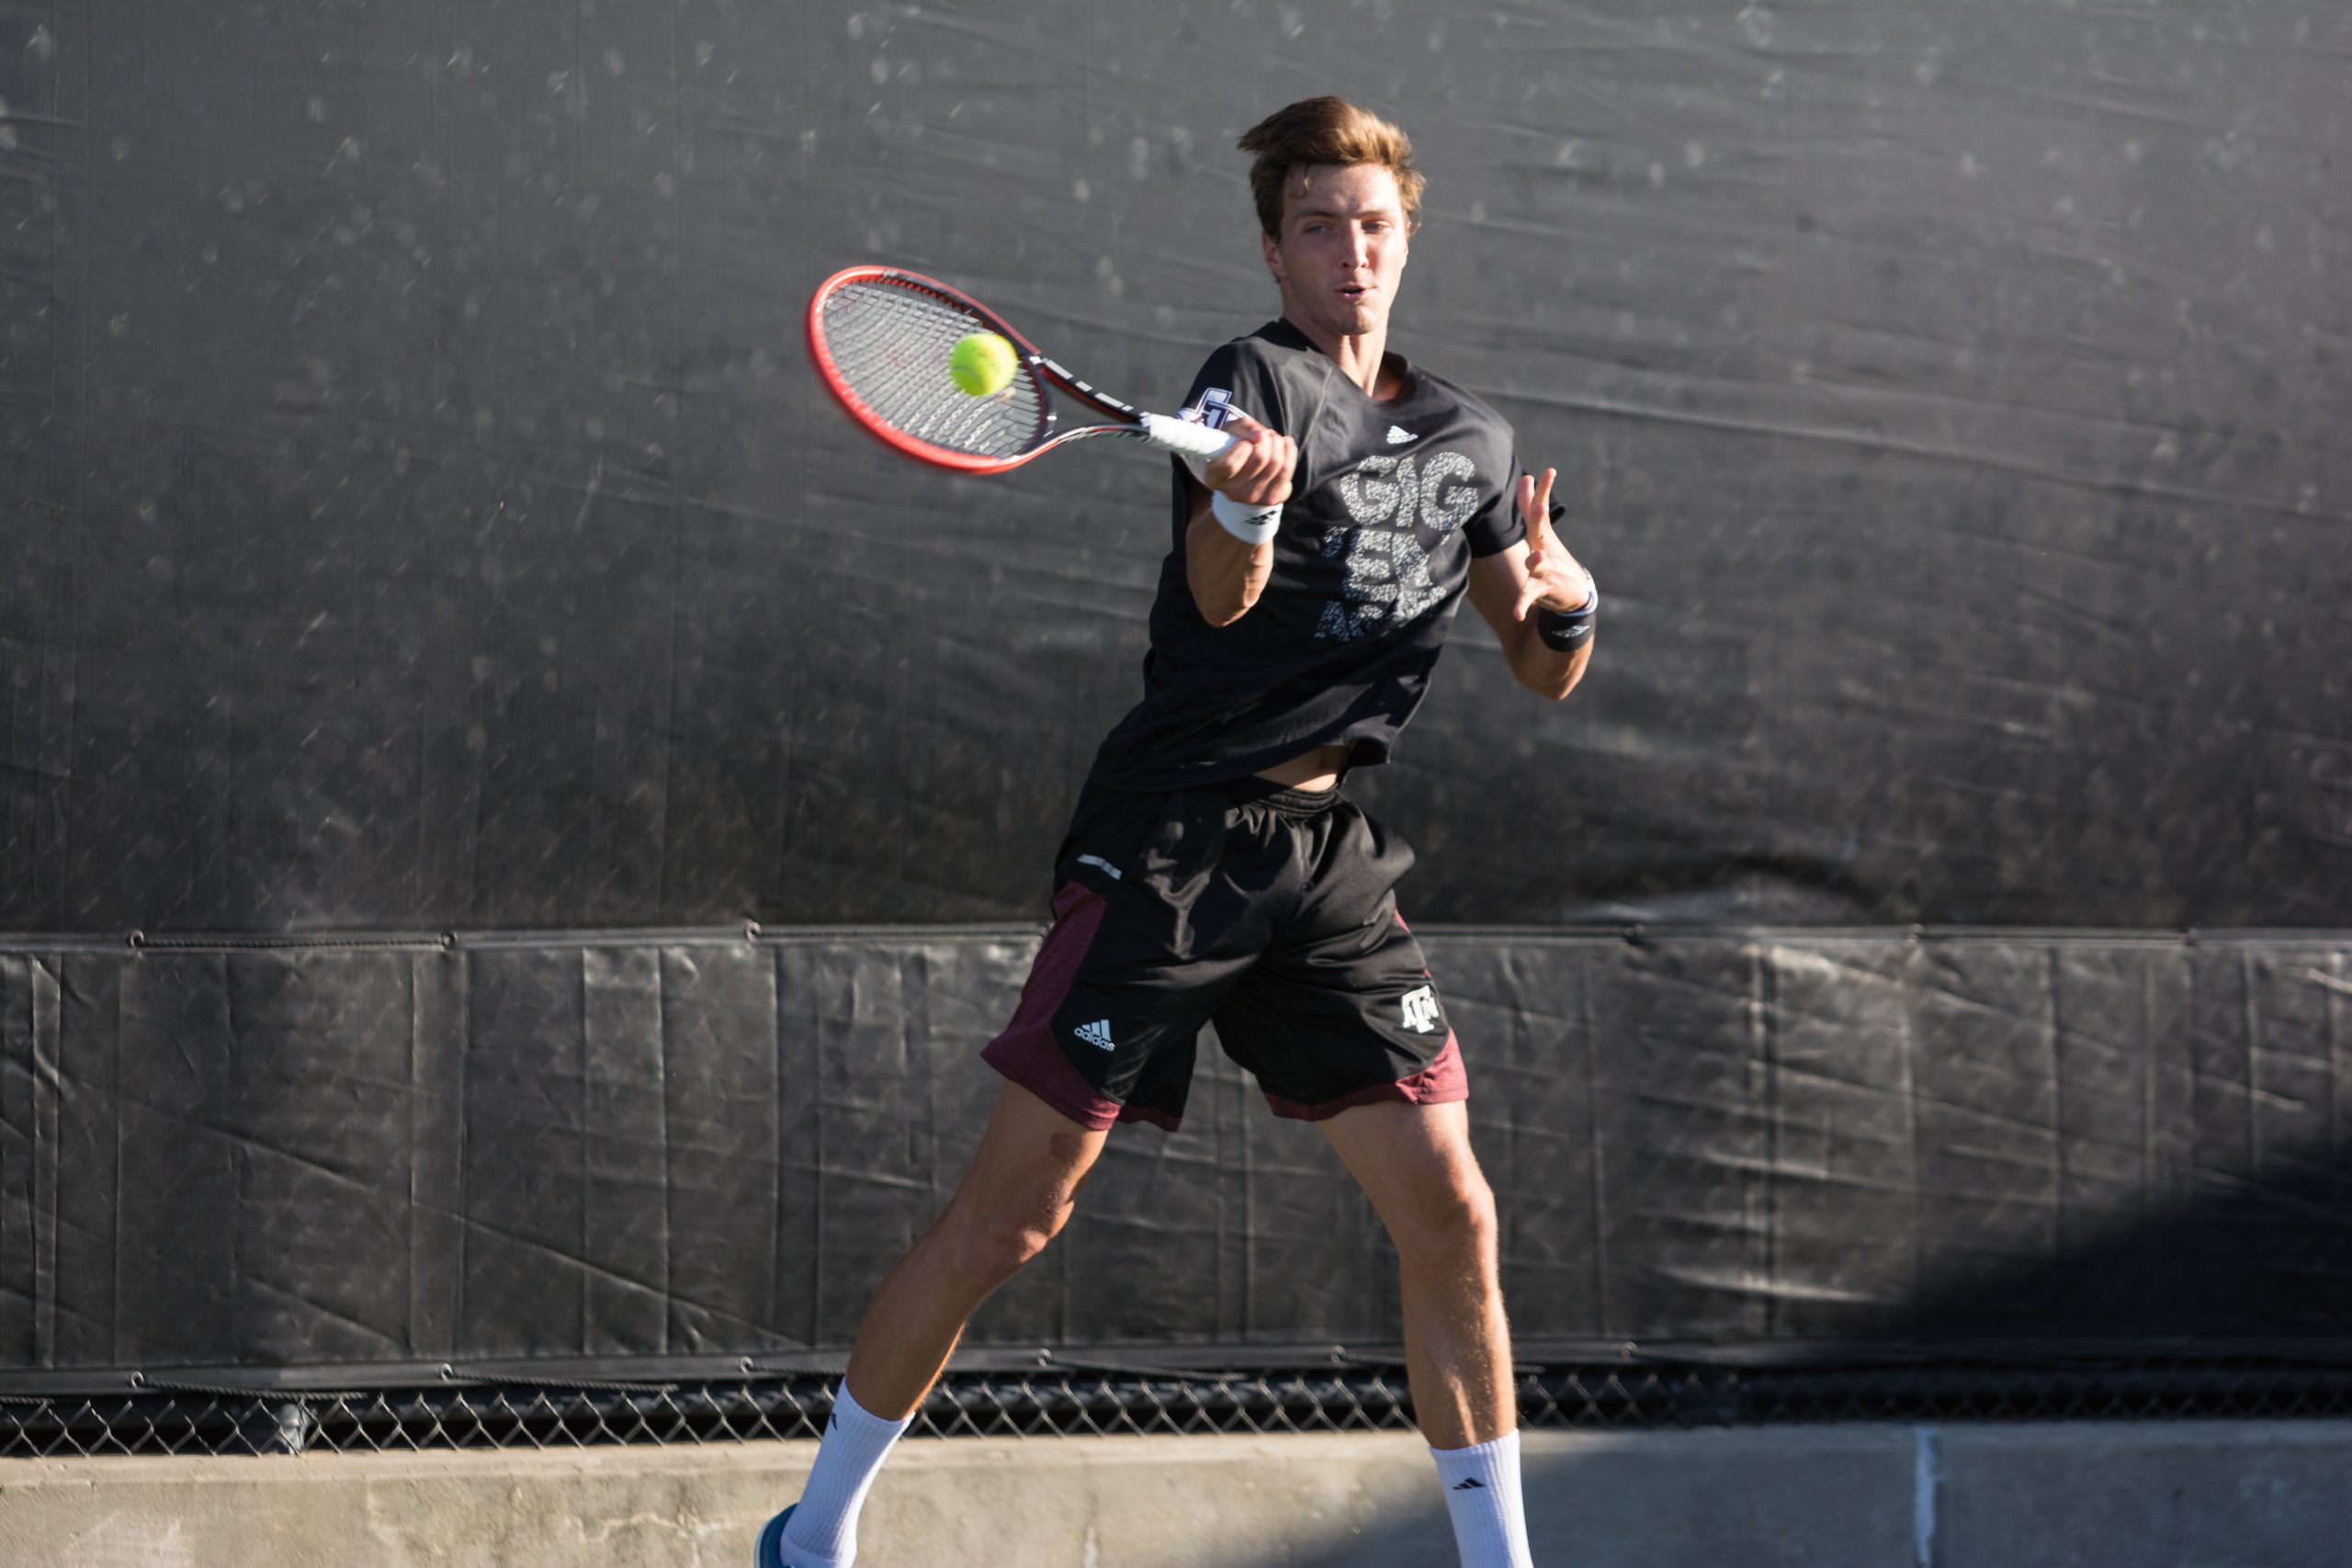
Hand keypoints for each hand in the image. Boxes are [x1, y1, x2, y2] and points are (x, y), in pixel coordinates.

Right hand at [1202, 410, 1296, 507]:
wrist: (1243, 477)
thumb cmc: (1233, 448)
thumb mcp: (1230, 433)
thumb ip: (1242, 427)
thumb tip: (1260, 435)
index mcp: (1215, 477)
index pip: (1230, 465)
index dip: (1243, 447)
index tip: (1246, 441)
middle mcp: (1232, 493)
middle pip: (1259, 458)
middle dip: (1266, 438)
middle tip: (1263, 434)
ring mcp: (1253, 498)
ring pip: (1276, 462)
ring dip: (1277, 442)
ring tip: (1272, 439)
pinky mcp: (1271, 499)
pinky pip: (1287, 470)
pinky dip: (1289, 450)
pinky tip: (1285, 444)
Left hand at [1511, 466, 1593, 621]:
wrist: (1574, 592)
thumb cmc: (1552, 557)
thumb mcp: (1541, 532)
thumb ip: (1529, 505)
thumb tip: (1526, 477)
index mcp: (1541, 535)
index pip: (1540, 510)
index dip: (1543, 491)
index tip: (1549, 471)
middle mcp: (1544, 549)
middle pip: (1539, 532)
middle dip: (1539, 519)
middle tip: (1540, 507)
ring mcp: (1545, 570)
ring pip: (1537, 565)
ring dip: (1537, 561)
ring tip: (1537, 557)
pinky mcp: (1542, 589)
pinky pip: (1529, 597)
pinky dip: (1522, 605)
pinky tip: (1518, 614)